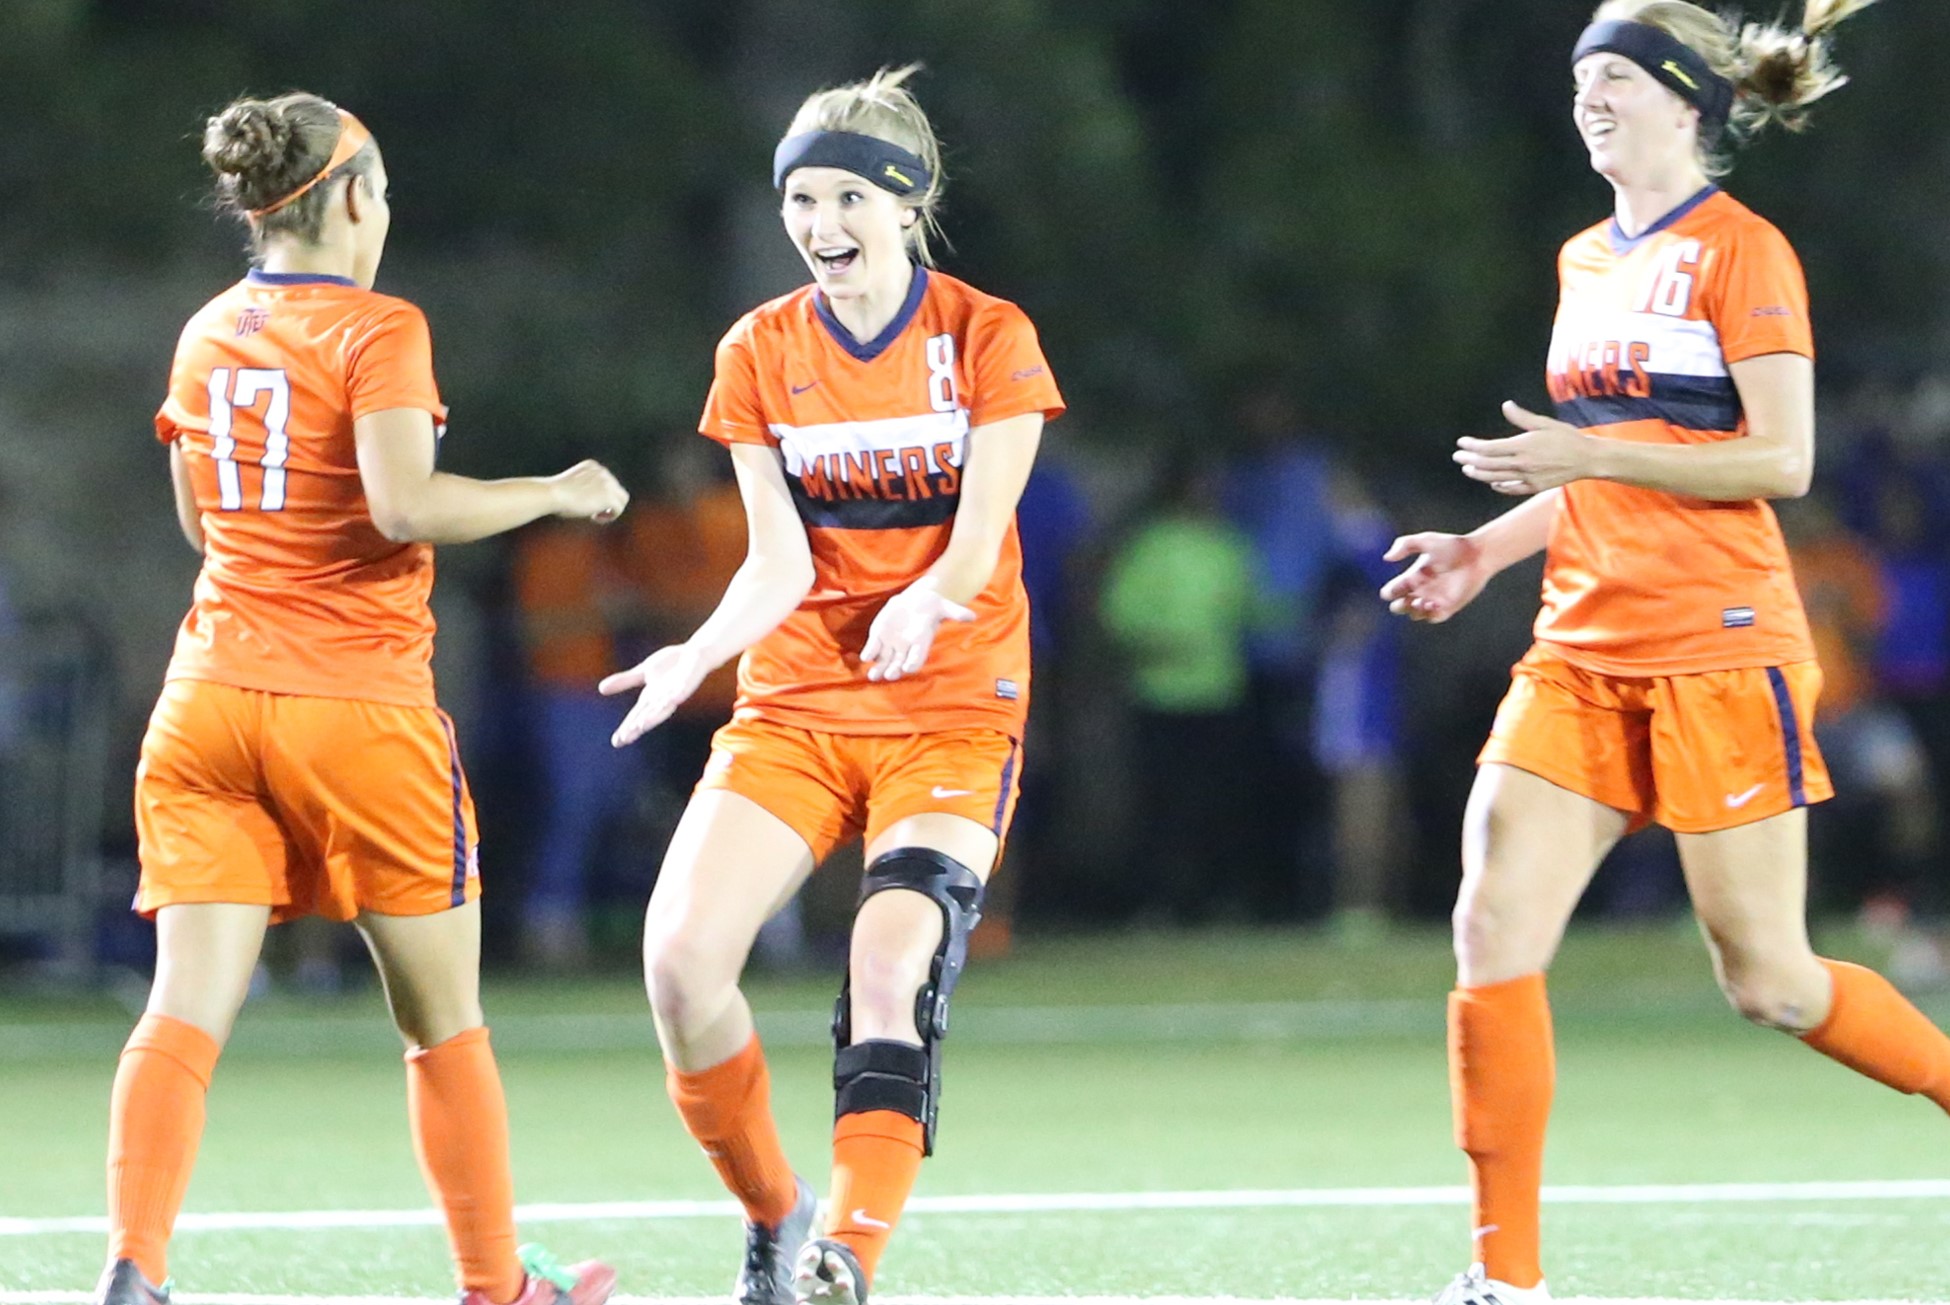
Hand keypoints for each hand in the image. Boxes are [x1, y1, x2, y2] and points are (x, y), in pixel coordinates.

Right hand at [549, 460, 629, 522]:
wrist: (553, 493)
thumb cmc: (554, 494)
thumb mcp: (571, 485)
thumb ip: (584, 488)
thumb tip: (593, 502)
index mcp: (593, 466)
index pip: (607, 481)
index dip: (600, 494)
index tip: (586, 502)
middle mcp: (603, 472)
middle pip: (616, 489)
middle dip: (607, 502)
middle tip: (592, 512)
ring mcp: (608, 483)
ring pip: (622, 499)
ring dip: (611, 509)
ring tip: (595, 516)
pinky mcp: (609, 496)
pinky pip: (619, 509)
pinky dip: (610, 516)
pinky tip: (595, 518)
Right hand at [600, 643, 709, 745]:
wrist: (695, 654)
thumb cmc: (671, 665)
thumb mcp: (643, 672)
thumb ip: (625, 681)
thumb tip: (601, 689)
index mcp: (652, 698)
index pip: (637, 717)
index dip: (627, 728)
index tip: (616, 742)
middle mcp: (663, 699)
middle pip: (648, 716)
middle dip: (637, 727)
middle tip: (625, 738)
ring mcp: (677, 691)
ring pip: (665, 706)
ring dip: (653, 716)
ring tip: (640, 725)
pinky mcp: (689, 682)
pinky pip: (683, 690)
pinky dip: (677, 695)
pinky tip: (672, 700)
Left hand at [860, 583, 974, 681]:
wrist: (916, 600)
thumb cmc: (931, 604)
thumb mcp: (944, 606)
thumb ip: (956, 613)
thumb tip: (973, 616)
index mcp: (920, 642)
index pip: (917, 657)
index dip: (913, 662)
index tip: (908, 667)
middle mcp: (905, 647)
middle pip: (899, 663)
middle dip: (894, 669)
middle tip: (890, 675)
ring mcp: (891, 643)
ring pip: (883, 660)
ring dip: (879, 668)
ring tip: (873, 676)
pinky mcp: (879, 636)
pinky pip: (873, 648)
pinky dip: (869, 652)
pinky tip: (865, 656)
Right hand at [1379, 532, 1491, 623]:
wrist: (1477, 555)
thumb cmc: (1452, 546)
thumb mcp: (1426, 540)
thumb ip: (1404, 545)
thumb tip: (1387, 558)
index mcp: (1411, 577)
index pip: (1391, 592)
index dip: (1391, 592)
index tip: (1401, 584)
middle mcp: (1420, 590)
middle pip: (1399, 607)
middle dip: (1400, 606)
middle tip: (1409, 597)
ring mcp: (1433, 600)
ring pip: (1414, 615)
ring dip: (1414, 611)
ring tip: (1422, 601)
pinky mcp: (1448, 607)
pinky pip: (1433, 618)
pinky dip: (1430, 615)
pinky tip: (1433, 604)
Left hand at [1453, 402, 1596, 495]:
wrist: (1588, 459)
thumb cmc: (1567, 438)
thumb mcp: (1545, 423)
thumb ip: (1522, 417)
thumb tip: (1506, 405)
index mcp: (1523, 446)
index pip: (1489, 448)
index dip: (1472, 446)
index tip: (1461, 442)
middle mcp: (1522, 464)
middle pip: (1487, 464)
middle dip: (1469, 460)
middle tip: (1457, 456)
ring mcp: (1527, 478)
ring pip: (1495, 478)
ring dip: (1478, 474)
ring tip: (1467, 469)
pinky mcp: (1534, 487)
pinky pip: (1511, 489)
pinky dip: (1499, 486)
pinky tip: (1491, 483)